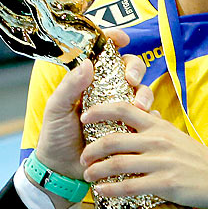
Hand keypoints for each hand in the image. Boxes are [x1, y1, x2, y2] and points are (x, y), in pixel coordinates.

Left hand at [33, 28, 151, 197]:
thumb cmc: (56, 136)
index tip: (122, 38)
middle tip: (131, 80)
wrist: (62, 170)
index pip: (105, 54)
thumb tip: (87, 63)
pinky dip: (151, 117)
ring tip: (140, 107)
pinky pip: (147, 119)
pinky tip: (148, 121)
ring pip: (141, 92)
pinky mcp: (130, 130)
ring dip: (145, 94)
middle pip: (130, 69)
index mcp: (89, 82)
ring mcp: (121, 111)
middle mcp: (108, 92)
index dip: (115, 41)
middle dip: (136, 69)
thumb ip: (69, 86)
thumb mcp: (57, 109)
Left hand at [79, 100, 207, 208]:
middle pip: (113, 139)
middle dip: (91, 148)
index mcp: (159, 126)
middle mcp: (157, 141)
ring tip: (87, 175)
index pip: (123, 109)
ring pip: (117, 163)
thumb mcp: (176, 136)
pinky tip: (102, 191)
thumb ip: (155, 129)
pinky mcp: (164, 184)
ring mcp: (161, 162)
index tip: (85, 116)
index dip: (99, 110)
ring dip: (96, 170)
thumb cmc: (200, 159)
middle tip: (82, 155)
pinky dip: (111, 189)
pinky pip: (130, 186)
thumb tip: (137, 120)